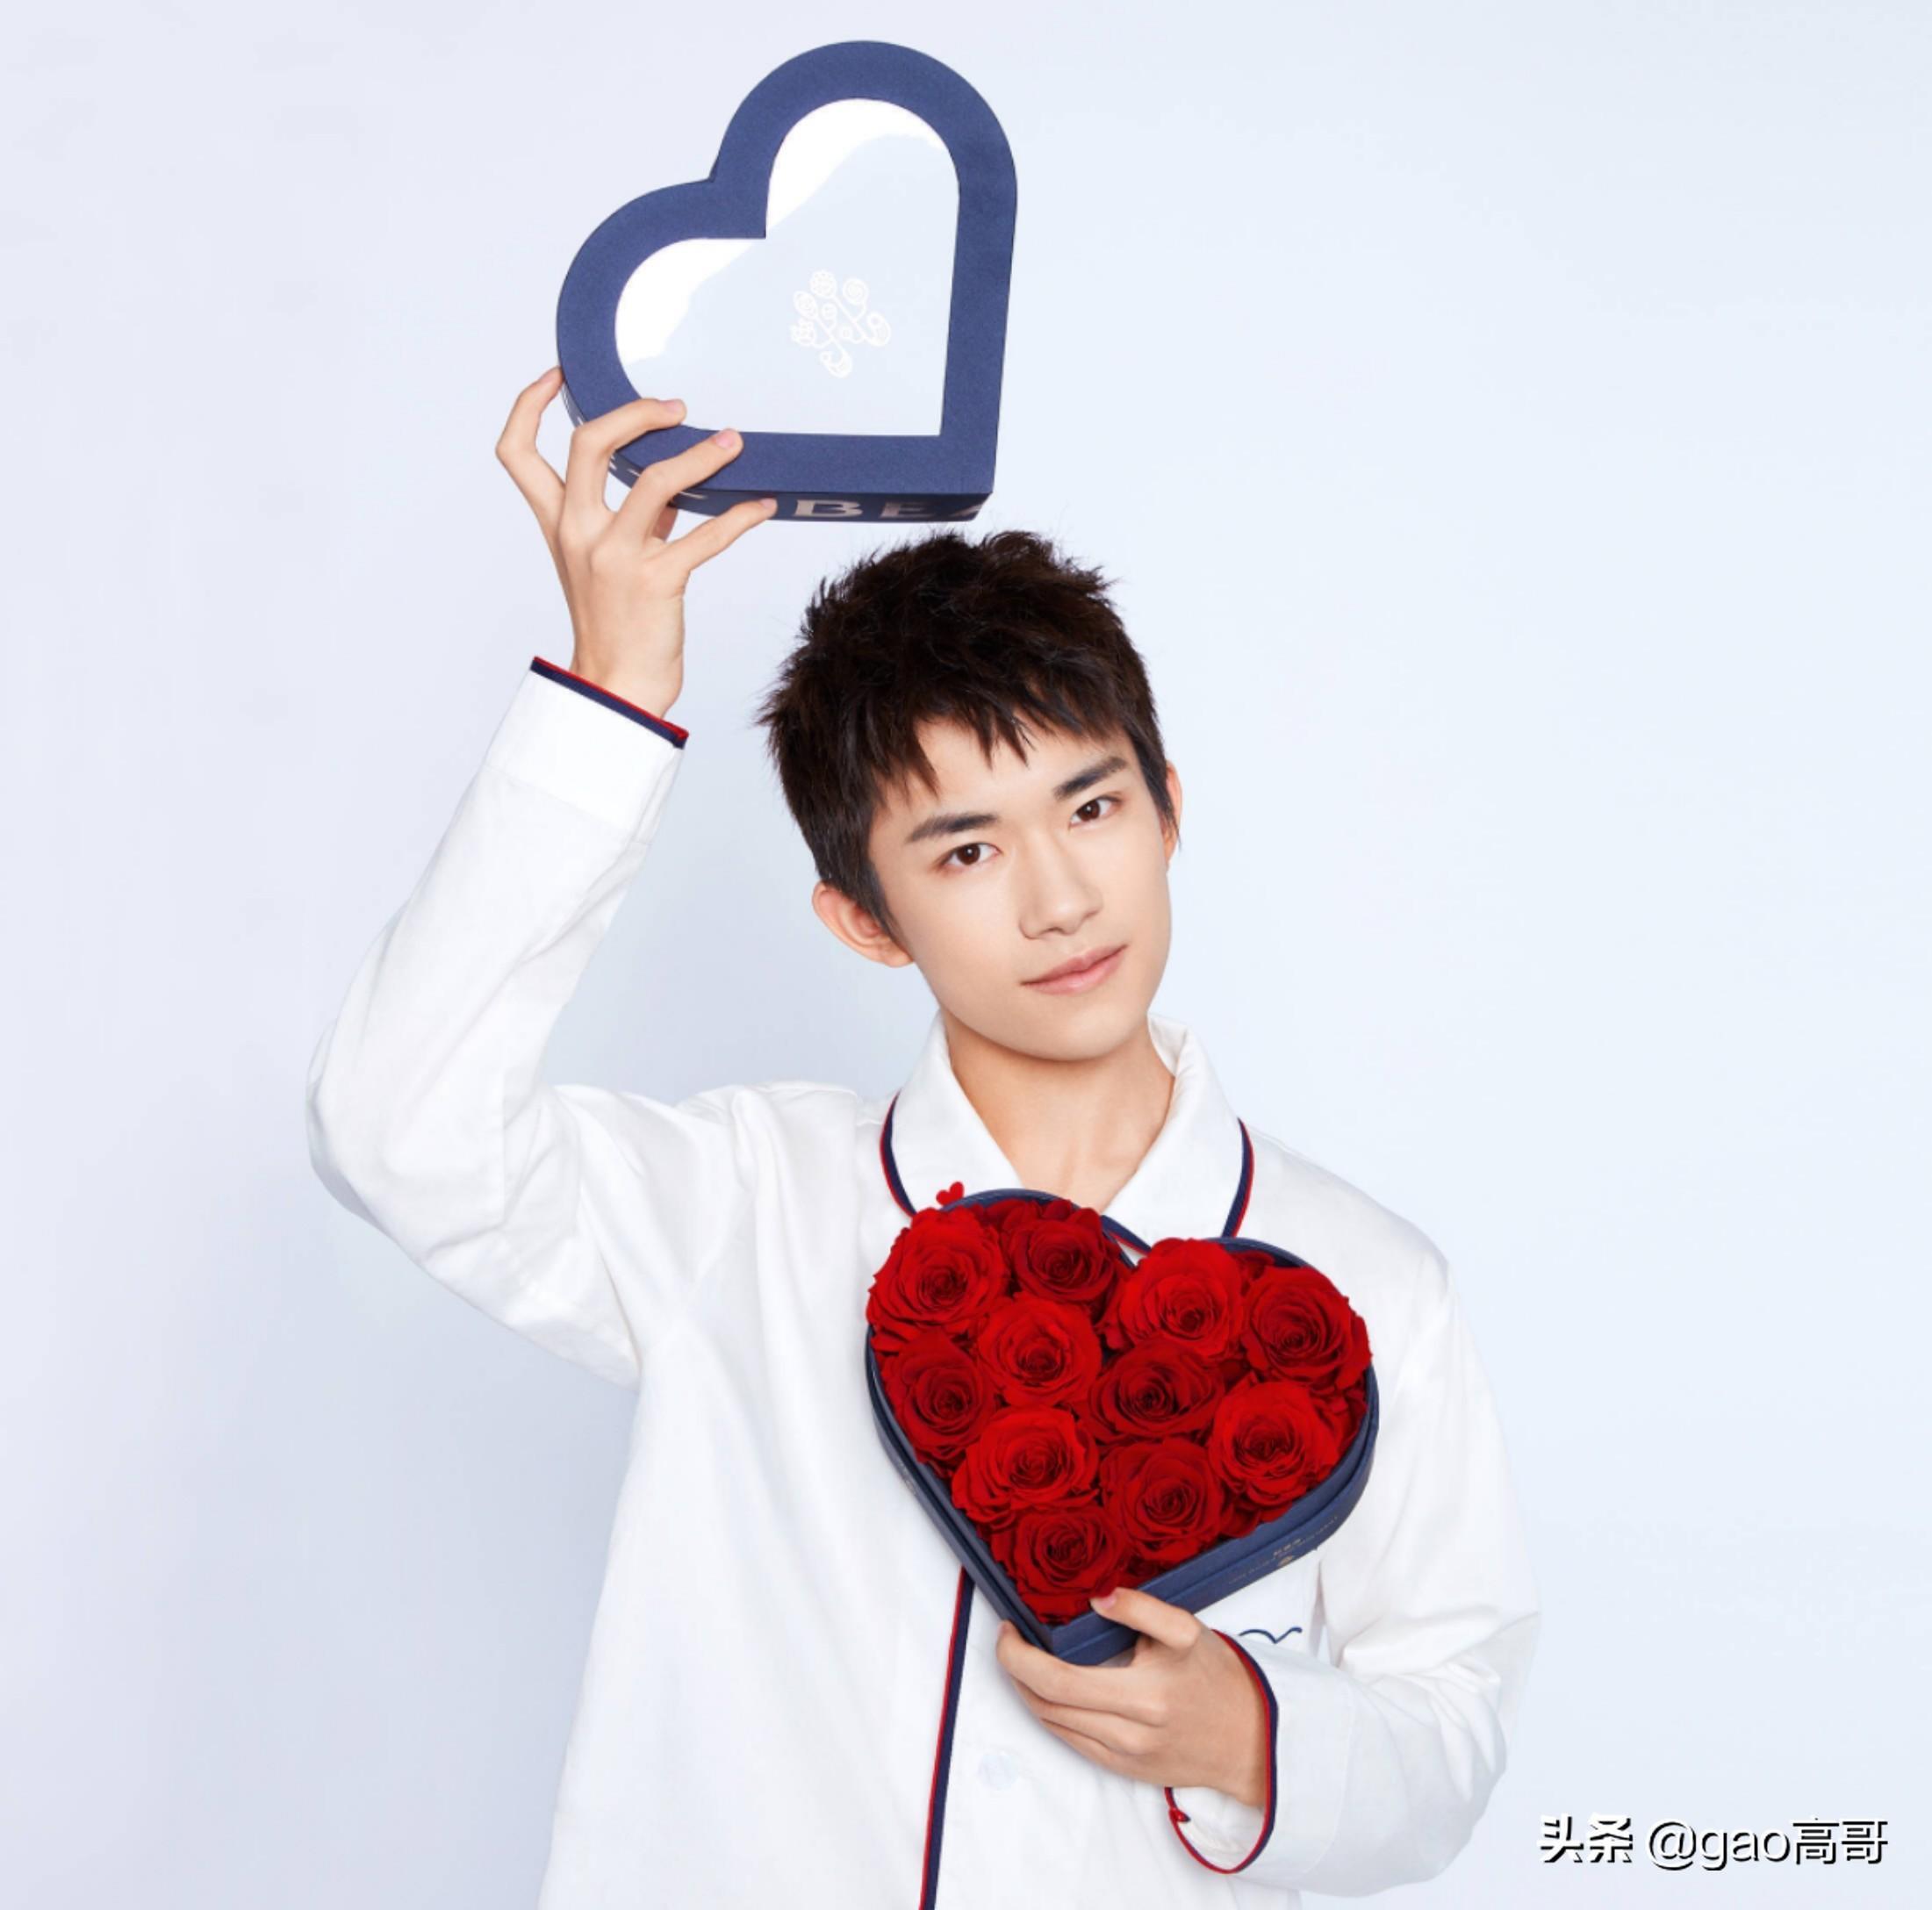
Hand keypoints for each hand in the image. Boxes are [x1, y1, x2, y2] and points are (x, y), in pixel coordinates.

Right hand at [494, 366, 777, 715]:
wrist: (618, 687)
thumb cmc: (616, 623)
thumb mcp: (608, 561)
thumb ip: (633, 517)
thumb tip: (673, 478)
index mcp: (557, 525)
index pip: (516, 453)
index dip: (529, 404)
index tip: (560, 376)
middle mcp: (578, 534)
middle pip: (587, 443)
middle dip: (633, 412)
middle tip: (675, 407)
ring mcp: (615, 557)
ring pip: (657, 480)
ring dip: (702, 454)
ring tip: (733, 443)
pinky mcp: (657, 581)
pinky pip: (706, 535)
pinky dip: (740, 516)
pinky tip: (762, 506)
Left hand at [994, 1586, 1269, 1808]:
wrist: (1251, 1739)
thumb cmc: (1218, 1678)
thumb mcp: (1188, 1631)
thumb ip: (1142, 1609)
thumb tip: (1098, 1597)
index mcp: (1142, 1695)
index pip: (1057, 1681)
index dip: (1019, 1657)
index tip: (1009, 1630)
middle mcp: (1128, 1733)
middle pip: (1046, 1704)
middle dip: (1014, 1670)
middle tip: (1010, 1640)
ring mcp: (1124, 1756)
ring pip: (1053, 1725)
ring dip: (1028, 1692)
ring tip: (1025, 1661)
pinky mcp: (1123, 1769)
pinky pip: (1071, 1741)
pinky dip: (1051, 1714)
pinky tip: (1051, 1690)